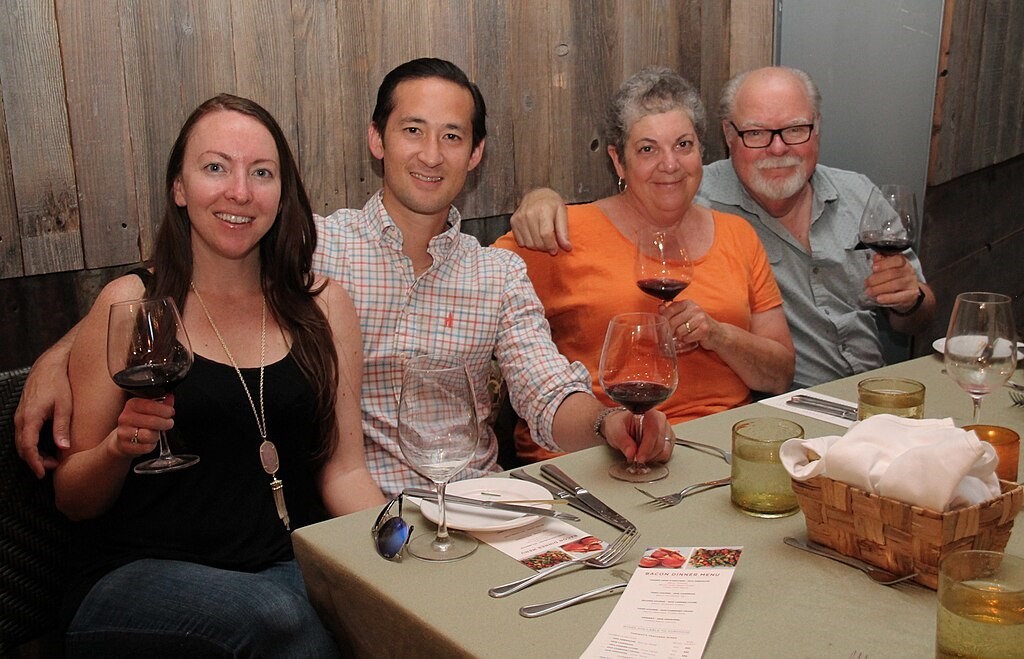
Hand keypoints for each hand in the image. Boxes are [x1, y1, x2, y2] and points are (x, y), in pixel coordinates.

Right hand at [14, 347, 73, 477]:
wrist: (49, 367)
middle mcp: (21, 418)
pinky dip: (32, 445)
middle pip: (22, 447)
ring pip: (21, 442)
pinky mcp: (23, 414)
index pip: (28, 446)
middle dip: (35, 461)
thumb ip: (62, 427)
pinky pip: (23, 434)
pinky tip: (47, 447)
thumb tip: (64, 447)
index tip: (43, 473)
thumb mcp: (64, 406)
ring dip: (34, 453)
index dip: (35, 462)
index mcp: (30, 417)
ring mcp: (20, 416)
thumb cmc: (58, 384)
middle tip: (53, 467)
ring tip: (52, 460)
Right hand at [114, 395, 175, 458]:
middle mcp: (125, 417)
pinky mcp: (125, 446)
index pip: (151, 405)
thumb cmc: (139, 422)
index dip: (165, 410)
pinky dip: (151, 445)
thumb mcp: (149, 409)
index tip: (170, 412)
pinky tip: (149, 441)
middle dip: (166, 423)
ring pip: (149, 435)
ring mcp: (124, 432)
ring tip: (156, 433)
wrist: (122, 439)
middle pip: (153, 421)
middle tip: (168, 423)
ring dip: (157, 435)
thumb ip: (162, 403)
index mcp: (132, 404)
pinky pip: (146, 447)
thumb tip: (171, 397)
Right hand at [510, 188, 571, 254]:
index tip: (555, 250)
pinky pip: (520, 242)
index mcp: (544, 210)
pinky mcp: (513, 221)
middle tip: (550, 245)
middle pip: (537, 241)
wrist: (536, 194)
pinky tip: (534, 237)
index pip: (546, 235)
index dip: (551, 246)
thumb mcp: (562, 213)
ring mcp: (520, 218)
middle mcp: (529, 213)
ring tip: (542, 240)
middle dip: (545, 248)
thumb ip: (564, 231)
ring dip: (537, 246)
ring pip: (528, 244)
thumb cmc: (551, 204)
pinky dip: (528, 243)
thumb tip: (567, 248)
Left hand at [602, 408, 672, 463]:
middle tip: (635, 458)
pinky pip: (666, 454)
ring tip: (639, 454)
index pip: (653, 431)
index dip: (646, 447)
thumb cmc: (619, 425)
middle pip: (659, 443)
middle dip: (647, 454)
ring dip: (651, 457)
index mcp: (648, 412)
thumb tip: (631, 453)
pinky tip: (646, 455)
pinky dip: (656, 458)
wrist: (621, 426)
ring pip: (664, 450)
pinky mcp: (668, 440)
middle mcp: (660, 420)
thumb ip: (622, 441)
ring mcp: (666, 430)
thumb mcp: (615, 430)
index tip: (639, 458)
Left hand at [659, 299, 720, 351]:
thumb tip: (660, 308)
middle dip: (670, 331)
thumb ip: (672, 311)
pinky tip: (690, 338)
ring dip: (680, 337)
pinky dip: (687, 340)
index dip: (663, 320)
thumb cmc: (698, 324)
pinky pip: (688, 337)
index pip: (669, 310)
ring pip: (680, 331)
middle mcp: (694, 308)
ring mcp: (701, 318)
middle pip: (673, 322)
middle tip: (670, 335)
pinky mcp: (705, 329)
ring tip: (684, 335)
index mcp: (688, 303)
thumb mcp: (685, 315)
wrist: (717, 333)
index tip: (661, 327)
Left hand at [863, 253, 920, 309]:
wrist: (907, 292)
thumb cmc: (895, 278)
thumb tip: (876, 258)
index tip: (874, 268)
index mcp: (903, 262)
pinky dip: (888, 298)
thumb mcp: (888, 267)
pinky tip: (879, 298)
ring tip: (870, 291)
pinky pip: (899, 297)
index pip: (897, 260)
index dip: (884, 263)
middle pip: (893, 273)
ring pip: (895, 285)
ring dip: (879, 289)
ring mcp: (911, 283)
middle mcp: (909, 272)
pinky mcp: (911, 295)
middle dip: (877, 278)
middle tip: (867, 283)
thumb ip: (881, 261)